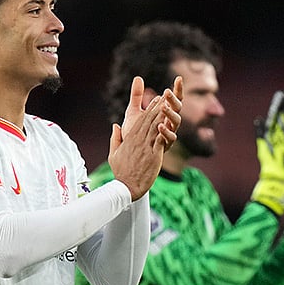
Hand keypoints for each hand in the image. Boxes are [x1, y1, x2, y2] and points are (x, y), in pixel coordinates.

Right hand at [109, 76, 182, 199]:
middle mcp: (138, 140)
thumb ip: (115, 139)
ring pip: (155, 127)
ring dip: (162, 115)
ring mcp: (145, 147)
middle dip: (157, 107)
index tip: (155, 100)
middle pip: (149, 120)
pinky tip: (170, 122)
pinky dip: (164, 130)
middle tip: (165, 97)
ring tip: (169, 104)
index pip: (140, 120)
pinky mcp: (153, 156)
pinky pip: (159, 140)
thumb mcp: (113, 154)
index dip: (149, 109)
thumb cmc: (121, 172)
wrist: (126, 187)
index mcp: (129, 139)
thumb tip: (115, 126)